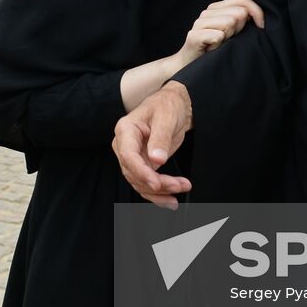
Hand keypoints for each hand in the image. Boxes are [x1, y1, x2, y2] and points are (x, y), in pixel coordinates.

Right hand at [113, 83, 193, 208]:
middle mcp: (124, 145)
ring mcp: (132, 157)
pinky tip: (171, 200)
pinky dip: (158, 194)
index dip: (141, 172)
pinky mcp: (142, 164)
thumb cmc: (167, 106)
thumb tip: (157, 160)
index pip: (128, 156)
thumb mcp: (166, 117)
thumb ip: (161, 138)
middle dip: (156, 184)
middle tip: (179, 185)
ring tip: (182, 189)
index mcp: (126, 130)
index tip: (157, 183)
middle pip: (134, 172)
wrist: (172, 105)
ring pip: (139, 182)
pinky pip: (145, 184)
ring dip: (159, 192)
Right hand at [179, 0, 264, 63]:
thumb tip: (257, 15)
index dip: (256, 12)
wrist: (190, 67)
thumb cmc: (214, 50)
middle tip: (230, 40)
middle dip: (240, 29)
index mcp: (216, 8)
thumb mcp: (231, 32)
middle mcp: (207, 12)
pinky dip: (219, 46)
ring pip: (229, 23)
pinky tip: (212, 50)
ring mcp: (199, 23)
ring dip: (229, 38)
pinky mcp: (194, 36)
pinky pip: (218, 36)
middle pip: (239, 12)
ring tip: (220, 45)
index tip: (260, 27)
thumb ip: (241, 20)